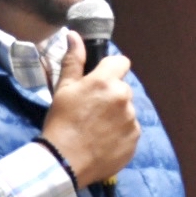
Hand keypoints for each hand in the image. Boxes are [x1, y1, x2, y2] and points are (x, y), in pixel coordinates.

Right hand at [40, 38, 138, 187]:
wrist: (64, 160)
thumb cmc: (61, 122)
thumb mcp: (63, 89)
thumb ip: (73, 61)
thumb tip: (74, 36)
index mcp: (106, 81)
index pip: (121, 62)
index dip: (111, 69)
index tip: (99, 81)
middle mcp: (124, 98)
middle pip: (122, 89)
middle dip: (111, 95)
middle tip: (91, 110)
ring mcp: (131, 120)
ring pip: (127, 110)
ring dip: (116, 115)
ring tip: (96, 128)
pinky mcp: (134, 140)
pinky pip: (130, 130)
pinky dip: (120, 133)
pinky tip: (103, 141)